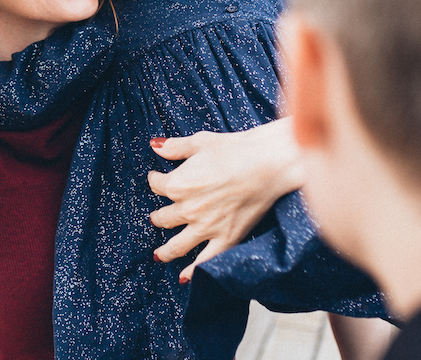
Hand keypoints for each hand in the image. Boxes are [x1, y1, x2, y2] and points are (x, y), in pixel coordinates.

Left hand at [148, 119, 303, 282]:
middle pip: (163, 218)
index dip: (156, 181)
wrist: (266, 163)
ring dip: (165, 251)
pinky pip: (205, 262)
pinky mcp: (226, 239)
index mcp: (177, 184)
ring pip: (177, 246)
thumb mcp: (199, 142)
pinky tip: (184, 277)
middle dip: (158, 218)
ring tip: (159, 254)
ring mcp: (206, 227)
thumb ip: (174, 147)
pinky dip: (192, 272)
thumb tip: (155, 147)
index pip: (156, 185)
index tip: (157, 180)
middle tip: (158, 219)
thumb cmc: (234, 149)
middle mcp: (187, 209)